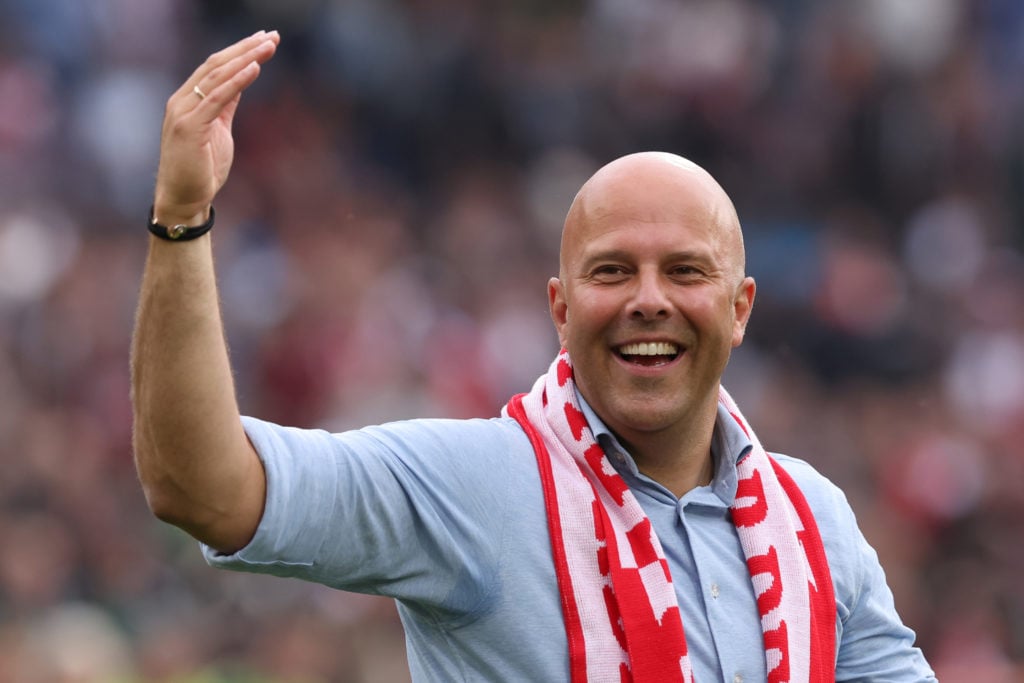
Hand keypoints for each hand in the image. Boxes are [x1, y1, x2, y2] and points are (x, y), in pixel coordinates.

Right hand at [153, 30, 279, 225]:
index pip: (214, 67)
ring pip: (217, 76)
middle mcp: (181, 100)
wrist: (184, 199)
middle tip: (272, 35)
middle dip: (245, 48)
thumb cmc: (201, 169)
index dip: (239, 51)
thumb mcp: (217, 130)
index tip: (264, 40)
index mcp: (187, 100)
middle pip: (216, 65)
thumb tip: (241, 83)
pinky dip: (237, 81)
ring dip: (246, 58)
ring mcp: (183, 112)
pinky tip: (254, 68)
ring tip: (269, 46)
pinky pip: (217, 98)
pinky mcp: (190, 127)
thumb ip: (225, 106)